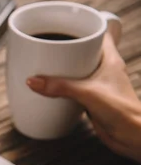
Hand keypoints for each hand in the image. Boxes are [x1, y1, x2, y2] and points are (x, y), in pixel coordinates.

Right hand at [26, 33, 140, 163]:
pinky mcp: (92, 99)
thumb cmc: (124, 111)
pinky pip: (74, 88)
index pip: (98, 34)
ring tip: (45, 68)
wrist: (131, 135)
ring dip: (63, 70)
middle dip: (66, 50)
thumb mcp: (87, 93)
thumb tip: (34, 81)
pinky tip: (52, 90)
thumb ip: (60, 87)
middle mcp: (105, 70)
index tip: (64, 28)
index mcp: (110, 59)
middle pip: (83, 52)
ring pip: (77, 71)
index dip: (82, 29)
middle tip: (48, 48)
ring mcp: (98, 85)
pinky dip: (64, 87)